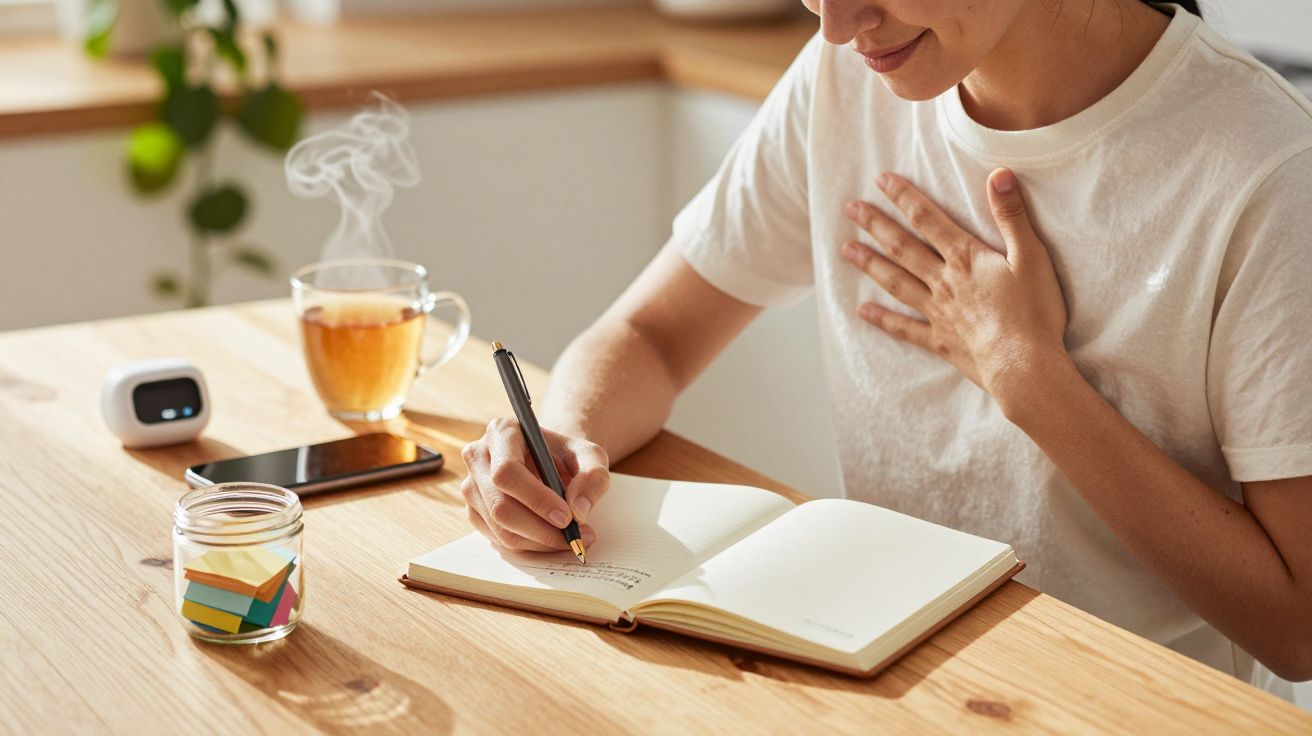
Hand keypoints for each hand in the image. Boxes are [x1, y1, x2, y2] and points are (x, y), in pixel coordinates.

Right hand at [460, 418, 606, 551]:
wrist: (550, 462)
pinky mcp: (474, 510)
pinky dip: (529, 545)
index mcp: (502, 432)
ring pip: (499, 528)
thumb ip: (593, 476)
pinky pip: (498, 538)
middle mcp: (478, 457)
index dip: (536, 499)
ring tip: (570, 539)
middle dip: (540, 528)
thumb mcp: (590, 455)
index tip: (567, 517)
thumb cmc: (566, 455)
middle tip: (574, 536)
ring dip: (538, 541)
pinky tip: (551, 538)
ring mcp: (471, 486)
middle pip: (500, 505)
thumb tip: (578, 509)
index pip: (507, 471)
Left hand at [840, 168, 1067, 407]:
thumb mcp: (1031, 256)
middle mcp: (944, 282)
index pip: (927, 219)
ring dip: (870, 264)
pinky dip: (882, 319)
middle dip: (876, 225)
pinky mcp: (940, 341)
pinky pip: (904, 328)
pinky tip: (862, 311)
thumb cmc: (1034, 312)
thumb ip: (1011, 215)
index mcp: (965, 258)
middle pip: (903, 247)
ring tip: (846, 250)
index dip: (903, 197)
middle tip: (850, 209)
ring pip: (896, 282)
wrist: (1023, 366)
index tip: (880, 180)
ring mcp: (938, 312)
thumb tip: (998, 173)